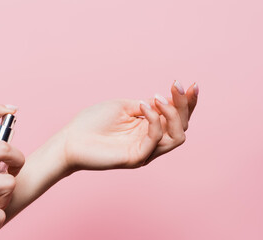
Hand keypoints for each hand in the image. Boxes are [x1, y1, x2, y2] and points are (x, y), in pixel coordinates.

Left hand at [61, 81, 197, 170]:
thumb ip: (146, 105)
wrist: (70, 139)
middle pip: (182, 126)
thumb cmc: (93, 121)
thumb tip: (166, 99)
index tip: (192, 85)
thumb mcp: (124, 106)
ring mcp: (145, 151)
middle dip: (184, 104)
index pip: (176, 117)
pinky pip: (156, 140)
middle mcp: (151, 140)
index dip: (187, 103)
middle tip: (177, 85)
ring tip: (158, 97)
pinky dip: (153, 120)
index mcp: (148, 127)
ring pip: (177, 136)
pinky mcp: (136, 158)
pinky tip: (143, 106)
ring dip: (172, 113)